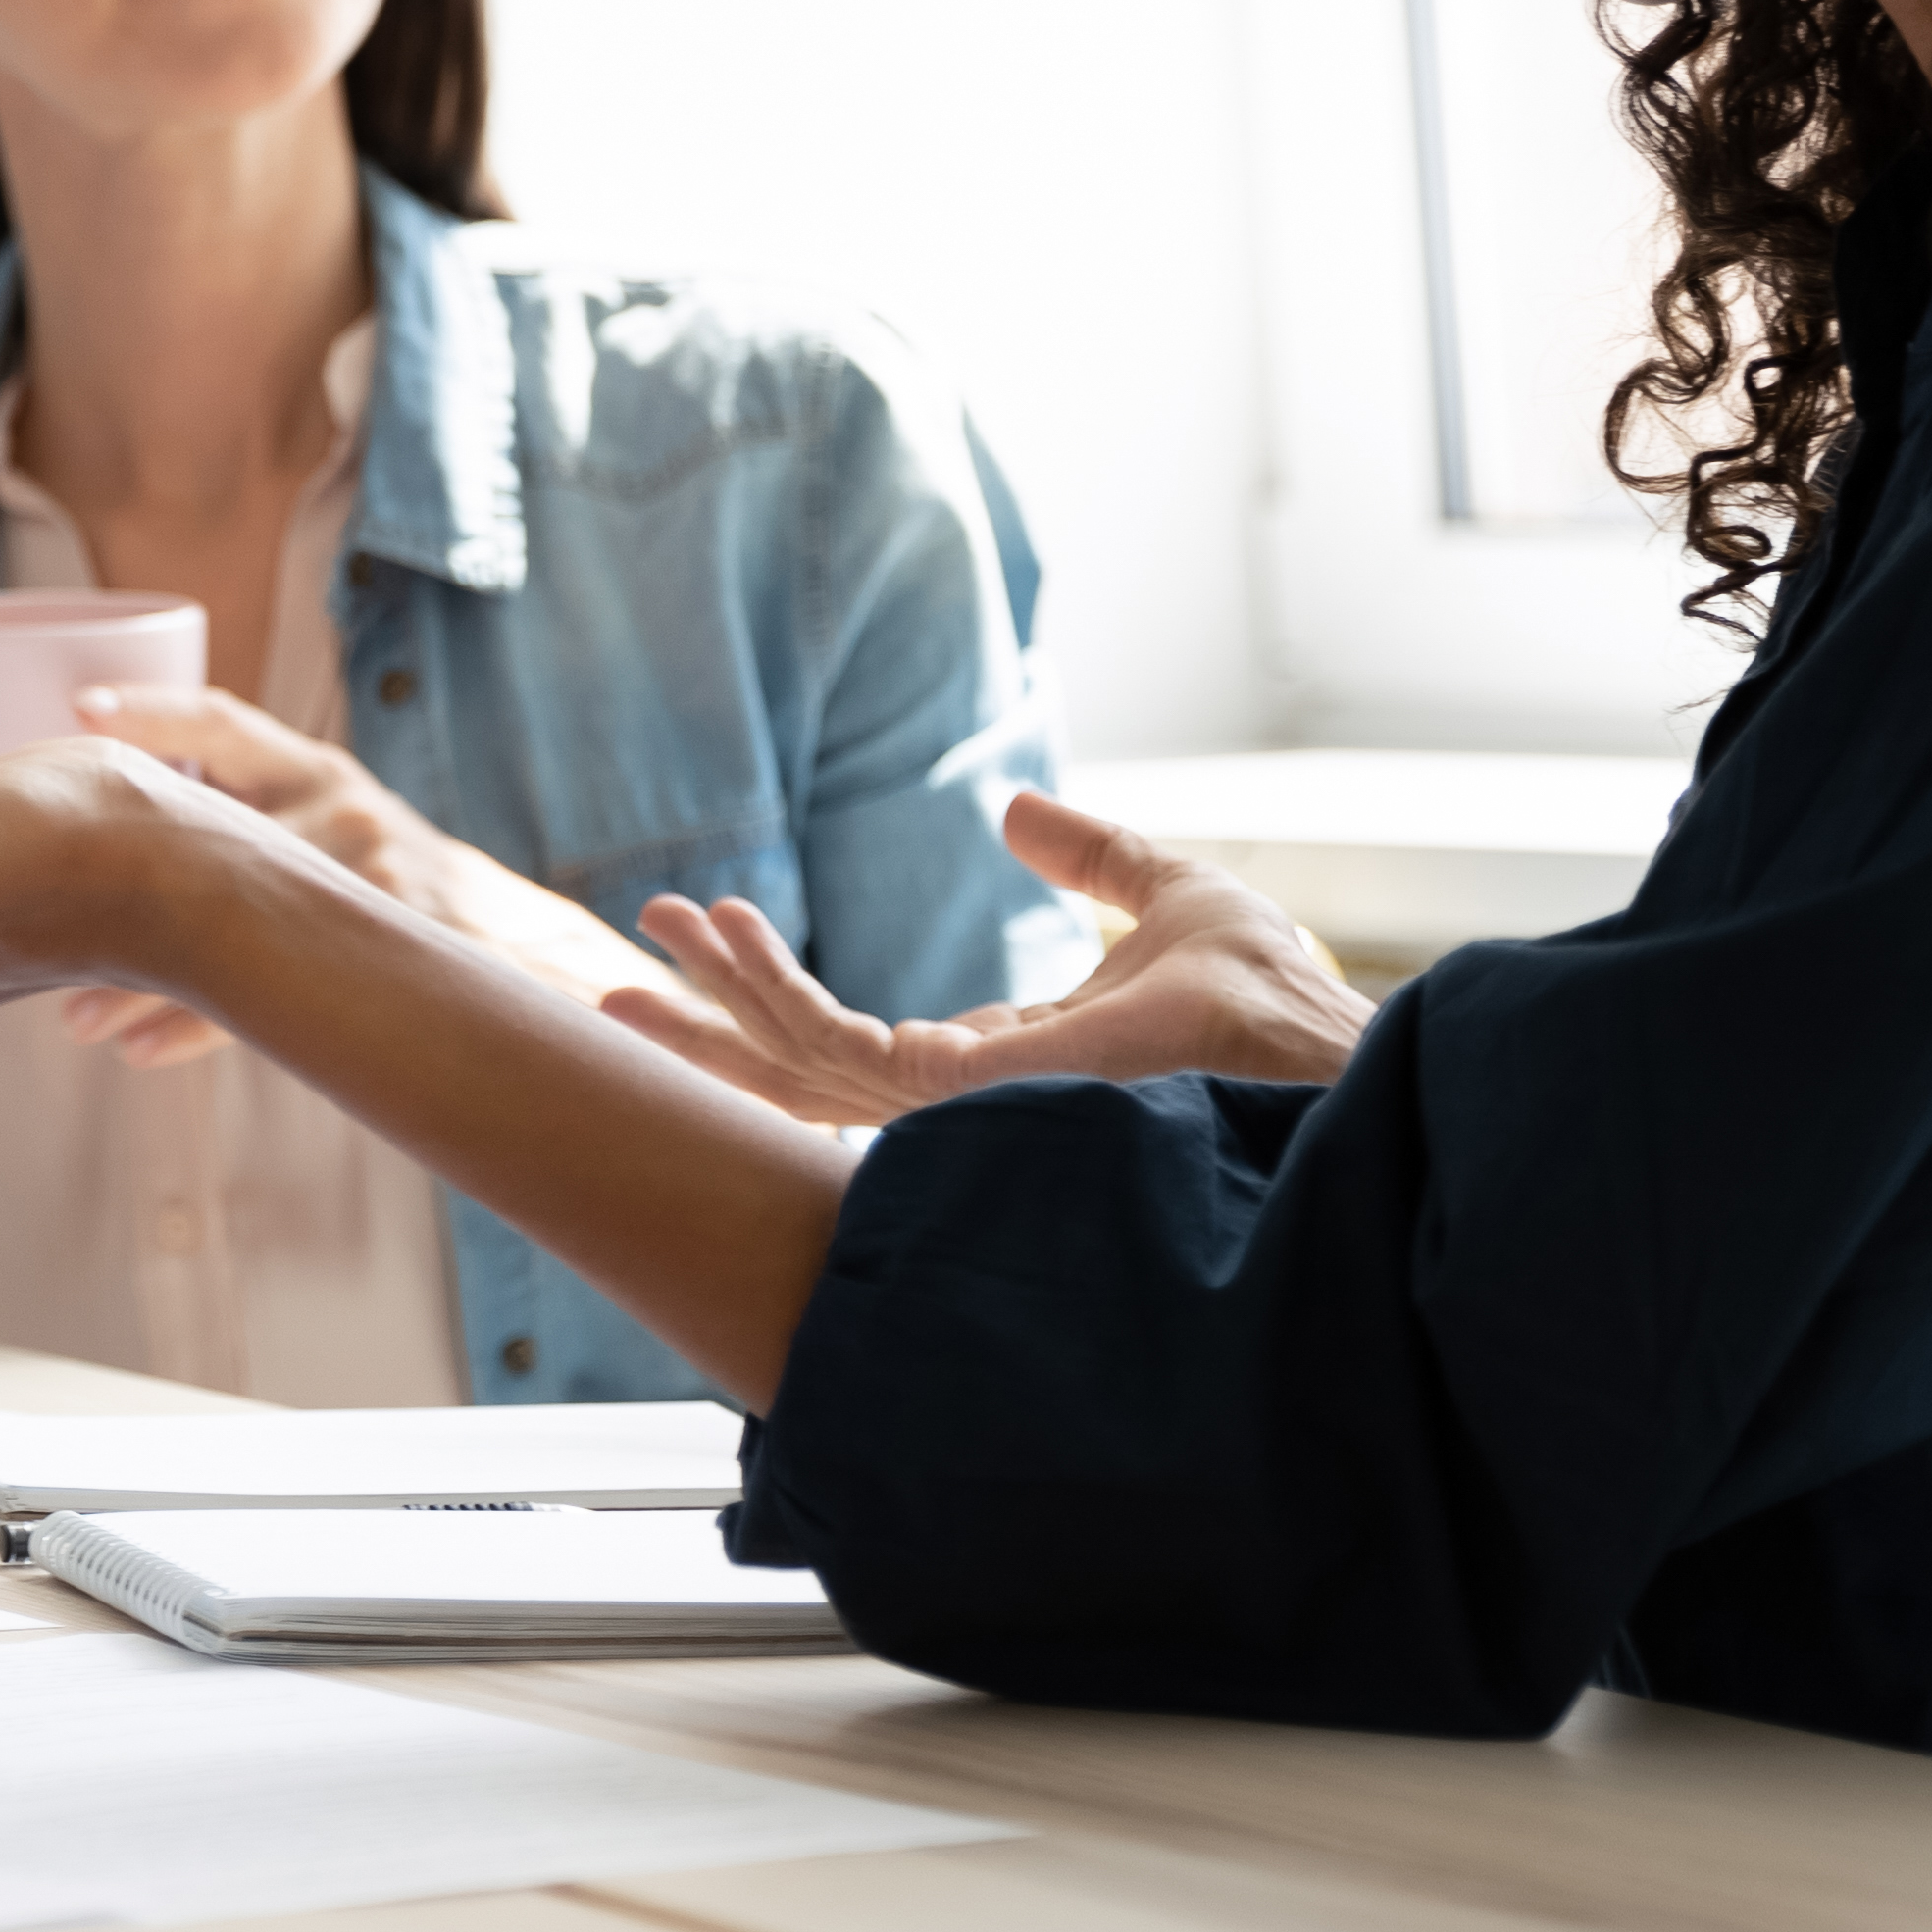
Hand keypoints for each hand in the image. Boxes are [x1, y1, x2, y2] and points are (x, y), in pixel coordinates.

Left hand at [40, 682, 700, 1069]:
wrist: (528, 951)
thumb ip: (254, 823)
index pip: (224, 721)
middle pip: (205, 842)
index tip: (81, 711)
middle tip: (37, 944)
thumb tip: (118, 843)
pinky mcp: (392, 949)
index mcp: (316, 772)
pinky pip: (276, 992)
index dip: (153, 712)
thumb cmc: (396, 888)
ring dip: (147, 981)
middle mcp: (341, 811)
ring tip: (77, 1021)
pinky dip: (198, 1026)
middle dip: (119, 898)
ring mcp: (372, 880)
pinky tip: (143, 1052)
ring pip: (232, 926)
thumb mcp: (336, 827)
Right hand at [607, 790, 1372, 1125]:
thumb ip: (1091, 860)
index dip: (769, 995)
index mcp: (997, 1073)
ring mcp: (957, 1118)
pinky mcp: (962, 1105)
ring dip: (717, 1000)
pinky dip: (771, 993)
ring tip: (649, 933)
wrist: (1321, 1060)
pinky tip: (724, 934)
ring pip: (800, 1066)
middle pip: (798, 1073)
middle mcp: (963, 1110)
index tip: (706, 928)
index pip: (852, 1050)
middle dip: (704, 1022)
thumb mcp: (1171, 900)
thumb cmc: (1280, 1012)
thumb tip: (1013, 813)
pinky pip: (838, 1051)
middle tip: (611, 970)